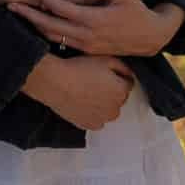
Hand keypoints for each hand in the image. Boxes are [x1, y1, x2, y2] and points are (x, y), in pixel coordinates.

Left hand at [9, 0, 184, 57]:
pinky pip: (61, 41)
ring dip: (34, 25)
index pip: (59, 6)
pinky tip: (37, 24)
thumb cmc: (136, 10)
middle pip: (48, 25)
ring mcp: (85, 45)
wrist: (149, 36)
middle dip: (27, 15)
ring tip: (18, 14)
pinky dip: (46, 33)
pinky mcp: (86, 50)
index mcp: (92, 20)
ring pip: (52, 36)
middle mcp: (86, 35)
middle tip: (9, 4)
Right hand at [20, 53, 134, 130]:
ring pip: (108, 110)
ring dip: (103, 104)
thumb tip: (129, 75)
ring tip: (87, 92)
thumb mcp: (105, 59)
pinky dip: (93, 113)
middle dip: (111, 91)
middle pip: (118, 98)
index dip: (116, 77)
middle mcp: (115, 108)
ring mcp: (102, 119)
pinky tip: (83, 102)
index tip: (105, 74)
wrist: (55, 82)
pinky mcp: (90, 125)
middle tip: (94, 82)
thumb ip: (123, 67)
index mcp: (121, 91)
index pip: (128, 84)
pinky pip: (97, 120)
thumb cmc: (78, 69)